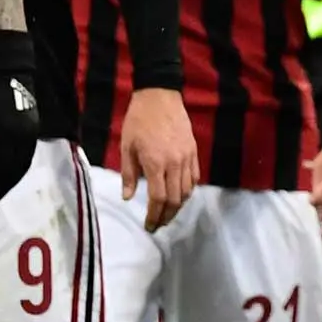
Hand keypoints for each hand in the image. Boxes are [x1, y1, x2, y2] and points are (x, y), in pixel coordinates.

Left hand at [0, 28, 43, 209]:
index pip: (3, 172)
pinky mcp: (33, 123)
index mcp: (12, 136)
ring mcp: (33, 129)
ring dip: (11, 179)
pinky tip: (7, 168)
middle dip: (2, 189)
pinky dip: (17, 166)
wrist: (8, 59)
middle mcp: (28, 137)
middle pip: (17, 172)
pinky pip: (27, 153)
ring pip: (25, 163)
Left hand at [120, 86, 197, 230]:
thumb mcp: (126, 146)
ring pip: (187, 192)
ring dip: (178, 207)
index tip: (149, 226)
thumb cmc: (138, 120)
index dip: (154, 216)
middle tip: (158, 225)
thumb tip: (128, 197)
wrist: (160, 96)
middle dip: (166, 216)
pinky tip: (179, 195)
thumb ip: (129, 174)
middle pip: (175, 200)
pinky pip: (194, 178)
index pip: (158, 198)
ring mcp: (187, 158)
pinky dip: (188, 191)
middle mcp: (174, 164)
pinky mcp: (194, 152)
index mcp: (155, 163)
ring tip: (168, 213)